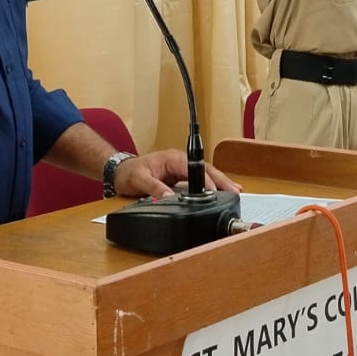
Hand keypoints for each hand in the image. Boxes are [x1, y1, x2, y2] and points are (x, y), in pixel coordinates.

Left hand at [112, 149, 242, 197]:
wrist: (121, 172)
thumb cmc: (129, 173)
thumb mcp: (138, 180)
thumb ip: (153, 188)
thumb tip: (169, 197)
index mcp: (172, 158)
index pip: (194, 168)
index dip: (206, 180)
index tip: (215, 191)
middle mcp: (180, 161)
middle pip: (206, 169)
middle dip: (221, 180)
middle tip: (235, 191)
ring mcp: (182, 169)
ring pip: (206, 174)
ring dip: (220, 182)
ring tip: (234, 192)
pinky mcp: (182, 177)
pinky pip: (200, 180)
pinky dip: (212, 186)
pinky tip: (221, 193)